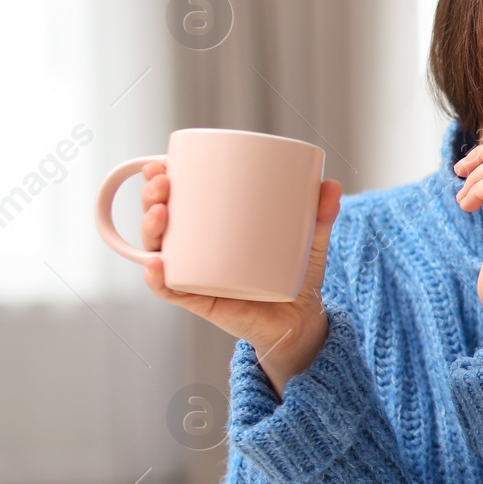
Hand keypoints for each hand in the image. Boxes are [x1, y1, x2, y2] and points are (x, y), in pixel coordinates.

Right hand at [140, 159, 341, 399]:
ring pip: (158, 251)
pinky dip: (158, 279)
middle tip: (163, 185)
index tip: (161, 163)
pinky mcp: (202, 300)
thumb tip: (332, 185)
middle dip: (151, 198)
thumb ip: (320, 215)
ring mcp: (196, 275)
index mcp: (211, 229)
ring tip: (159, 214)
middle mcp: (195, 251)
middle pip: (160, 222)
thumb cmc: (296, 274)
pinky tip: (157, 264)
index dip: (160, 182)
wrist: (301, 320)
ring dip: (150, 230)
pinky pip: (172, 290)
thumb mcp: (310, 240)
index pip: (177, 200)